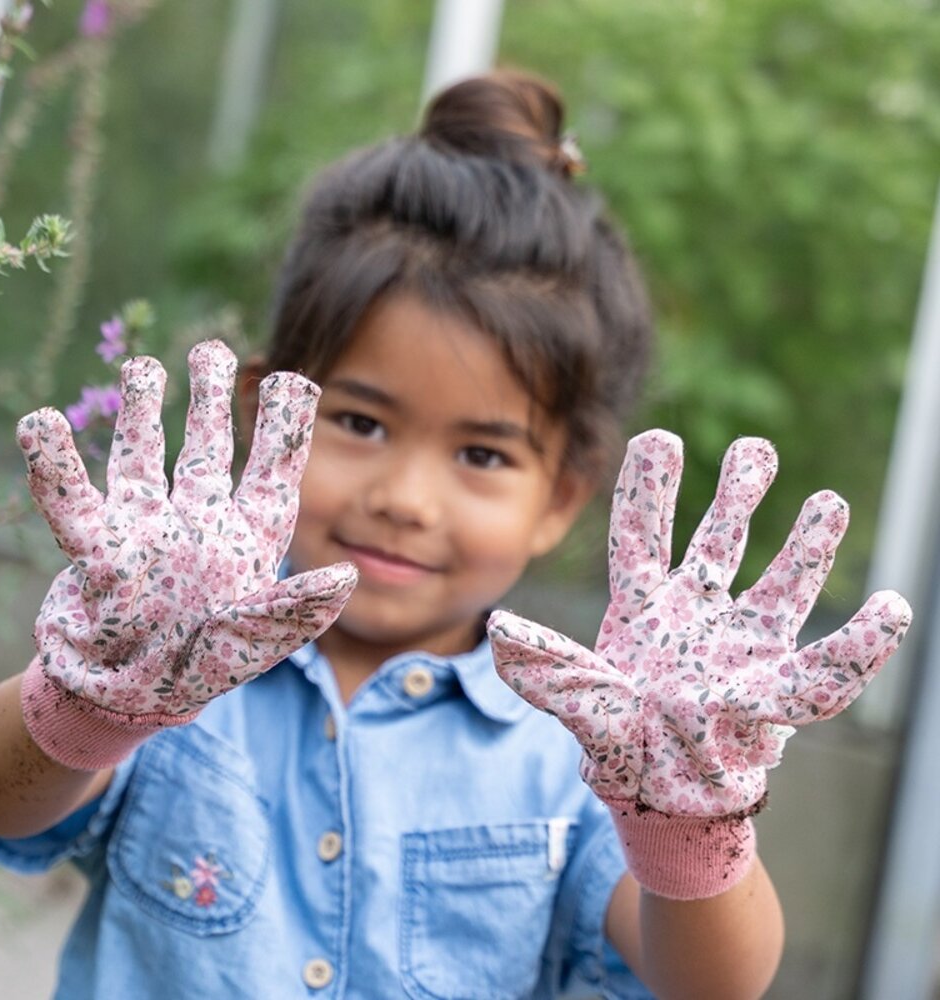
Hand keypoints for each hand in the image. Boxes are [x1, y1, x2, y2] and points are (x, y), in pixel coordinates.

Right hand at [18, 340, 355, 768]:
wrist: (130, 702)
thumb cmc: (202, 671)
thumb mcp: (256, 641)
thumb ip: (296, 609)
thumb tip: (346, 577)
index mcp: (247, 544)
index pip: (271, 475)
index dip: (283, 430)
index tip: (294, 380)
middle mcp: (199, 527)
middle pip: (208, 451)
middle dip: (210, 400)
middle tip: (212, 349)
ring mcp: (149, 532)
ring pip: (145, 458)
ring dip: (142, 413)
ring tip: (143, 366)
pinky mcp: (99, 550)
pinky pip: (72, 501)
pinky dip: (54, 466)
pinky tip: (40, 424)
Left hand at [487, 431, 910, 896]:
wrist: (664, 800)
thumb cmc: (620, 748)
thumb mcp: (583, 704)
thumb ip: (550, 670)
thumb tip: (501, 630)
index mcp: (641, 610)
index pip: (641, 536)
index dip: (649, 489)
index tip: (660, 437)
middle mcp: (693, 615)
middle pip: (717, 543)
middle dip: (736, 497)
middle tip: (755, 448)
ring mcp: (737, 644)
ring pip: (776, 583)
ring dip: (805, 546)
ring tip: (828, 501)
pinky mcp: (774, 683)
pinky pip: (824, 664)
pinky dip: (859, 643)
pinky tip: (889, 610)